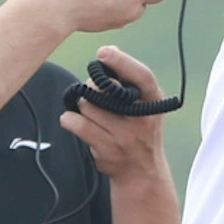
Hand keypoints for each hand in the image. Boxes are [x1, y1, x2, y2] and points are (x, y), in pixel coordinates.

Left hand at [61, 47, 171, 183]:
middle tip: (93, 93)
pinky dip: (69, 119)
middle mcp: (142, 119)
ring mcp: (124, 136)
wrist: (141, 174)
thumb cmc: (140, 133)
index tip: (104, 52)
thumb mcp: (147, 106)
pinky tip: (74, 121)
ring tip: (89, 113)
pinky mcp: (106, 148)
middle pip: (103, 89)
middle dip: (91, 88)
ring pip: (87, 106)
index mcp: (154, 103)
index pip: (143, 77)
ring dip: (82, 107)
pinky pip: (77, 124)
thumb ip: (131, 81)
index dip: (123, 62)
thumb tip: (110, 50)